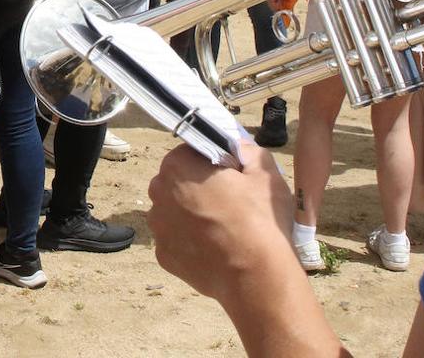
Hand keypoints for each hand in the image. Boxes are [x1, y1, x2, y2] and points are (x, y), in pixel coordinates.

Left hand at [148, 141, 294, 301]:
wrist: (258, 277)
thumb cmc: (261, 220)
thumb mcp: (265, 172)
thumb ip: (247, 150)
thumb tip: (237, 146)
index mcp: (177, 166)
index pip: (189, 152)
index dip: (211, 163)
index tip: (229, 176)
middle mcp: (158, 192)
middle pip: (177, 182)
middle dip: (197, 187)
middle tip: (227, 203)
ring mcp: (158, 226)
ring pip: (173, 211)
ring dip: (190, 215)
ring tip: (222, 229)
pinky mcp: (162, 255)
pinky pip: (175, 240)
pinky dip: (190, 242)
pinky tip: (213, 249)